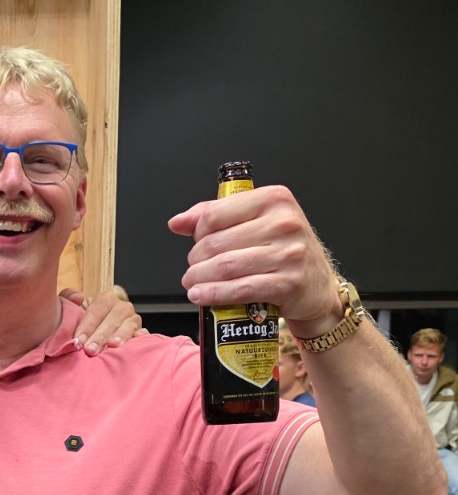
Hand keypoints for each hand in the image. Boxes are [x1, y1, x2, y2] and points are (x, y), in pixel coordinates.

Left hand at [61, 286, 143, 355]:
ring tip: (112, 346)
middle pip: (112, 320)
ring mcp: (133, 320)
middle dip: (100, 336)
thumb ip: (69, 297)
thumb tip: (78, 298)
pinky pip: (144, 334)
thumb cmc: (85, 321)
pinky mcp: (141, 332)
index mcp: (106, 299)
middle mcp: (122, 307)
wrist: (97, 332)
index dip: (87, 325)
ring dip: (120, 336)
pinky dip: (142, 337)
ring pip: (128, 326)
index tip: (78, 340)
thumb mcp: (74, 308)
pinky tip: (136, 341)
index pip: (97, 309)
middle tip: (90, 350)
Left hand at [169, 185, 341, 336]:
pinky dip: (214, 294)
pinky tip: (201, 295)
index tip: (197, 242)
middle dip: (196, 259)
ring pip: (226, 266)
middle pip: (217, 243)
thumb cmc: (283, 250)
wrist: (317, 285)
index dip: (198, 231)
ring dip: (200, 278)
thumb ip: (217, 216)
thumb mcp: (256, 222)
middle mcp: (284, 223)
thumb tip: (178, 222)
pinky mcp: (289, 283)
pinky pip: (240, 289)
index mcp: (275, 199)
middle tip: (193, 268)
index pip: (216, 213)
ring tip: (192, 283)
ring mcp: (289, 254)